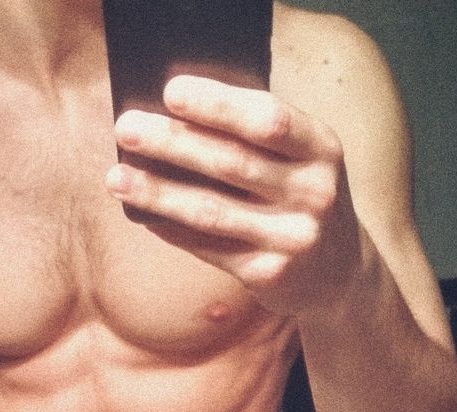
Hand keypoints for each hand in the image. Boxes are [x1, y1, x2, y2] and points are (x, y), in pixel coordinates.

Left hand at [105, 75, 364, 317]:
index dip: (217, 105)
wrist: (340, 275)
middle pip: (231, 162)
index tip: (170, 92)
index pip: (267, 119)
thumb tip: (175, 120)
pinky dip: (170, 229)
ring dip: (158, 192)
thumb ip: (257, 142)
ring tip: (117, 178)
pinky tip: (142, 215)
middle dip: (172, 142)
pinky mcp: (269, 273)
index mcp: (321, 149)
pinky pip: (207, 247)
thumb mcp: (300, 162)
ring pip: (211, 210)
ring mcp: (293, 237)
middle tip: (126, 127)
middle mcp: (314, 192)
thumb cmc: (300, 200)